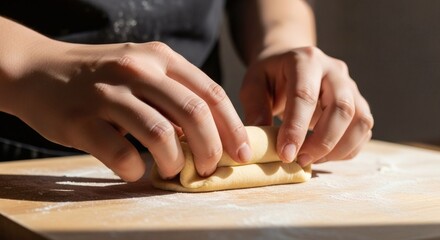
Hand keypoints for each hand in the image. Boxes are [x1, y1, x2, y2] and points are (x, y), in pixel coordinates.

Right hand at [7, 40, 250, 180]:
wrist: (39, 70)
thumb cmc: (101, 76)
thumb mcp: (141, 71)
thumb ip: (173, 96)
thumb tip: (209, 135)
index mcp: (160, 58)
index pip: (210, 93)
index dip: (232, 126)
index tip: (242, 152)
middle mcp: (137, 70)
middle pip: (194, 113)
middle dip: (211, 149)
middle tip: (210, 168)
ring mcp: (108, 93)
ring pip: (160, 134)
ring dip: (175, 162)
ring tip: (172, 170)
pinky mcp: (81, 120)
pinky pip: (121, 154)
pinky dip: (135, 170)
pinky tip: (135, 170)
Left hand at [240, 46, 373, 165]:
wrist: (289, 64)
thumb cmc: (270, 77)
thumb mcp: (253, 85)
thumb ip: (255, 109)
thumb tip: (259, 142)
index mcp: (305, 60)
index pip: (305, 95)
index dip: (296, 128)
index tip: (285, 154)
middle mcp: (334, 71)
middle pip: (342, 108)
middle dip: (322, 141)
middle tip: (300, 160)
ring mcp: (351, 87)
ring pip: (360, 120)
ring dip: (338, 148)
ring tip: (311, 159)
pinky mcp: (359, 104)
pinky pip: (363, 131)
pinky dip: (347, 150)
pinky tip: (323, 156)